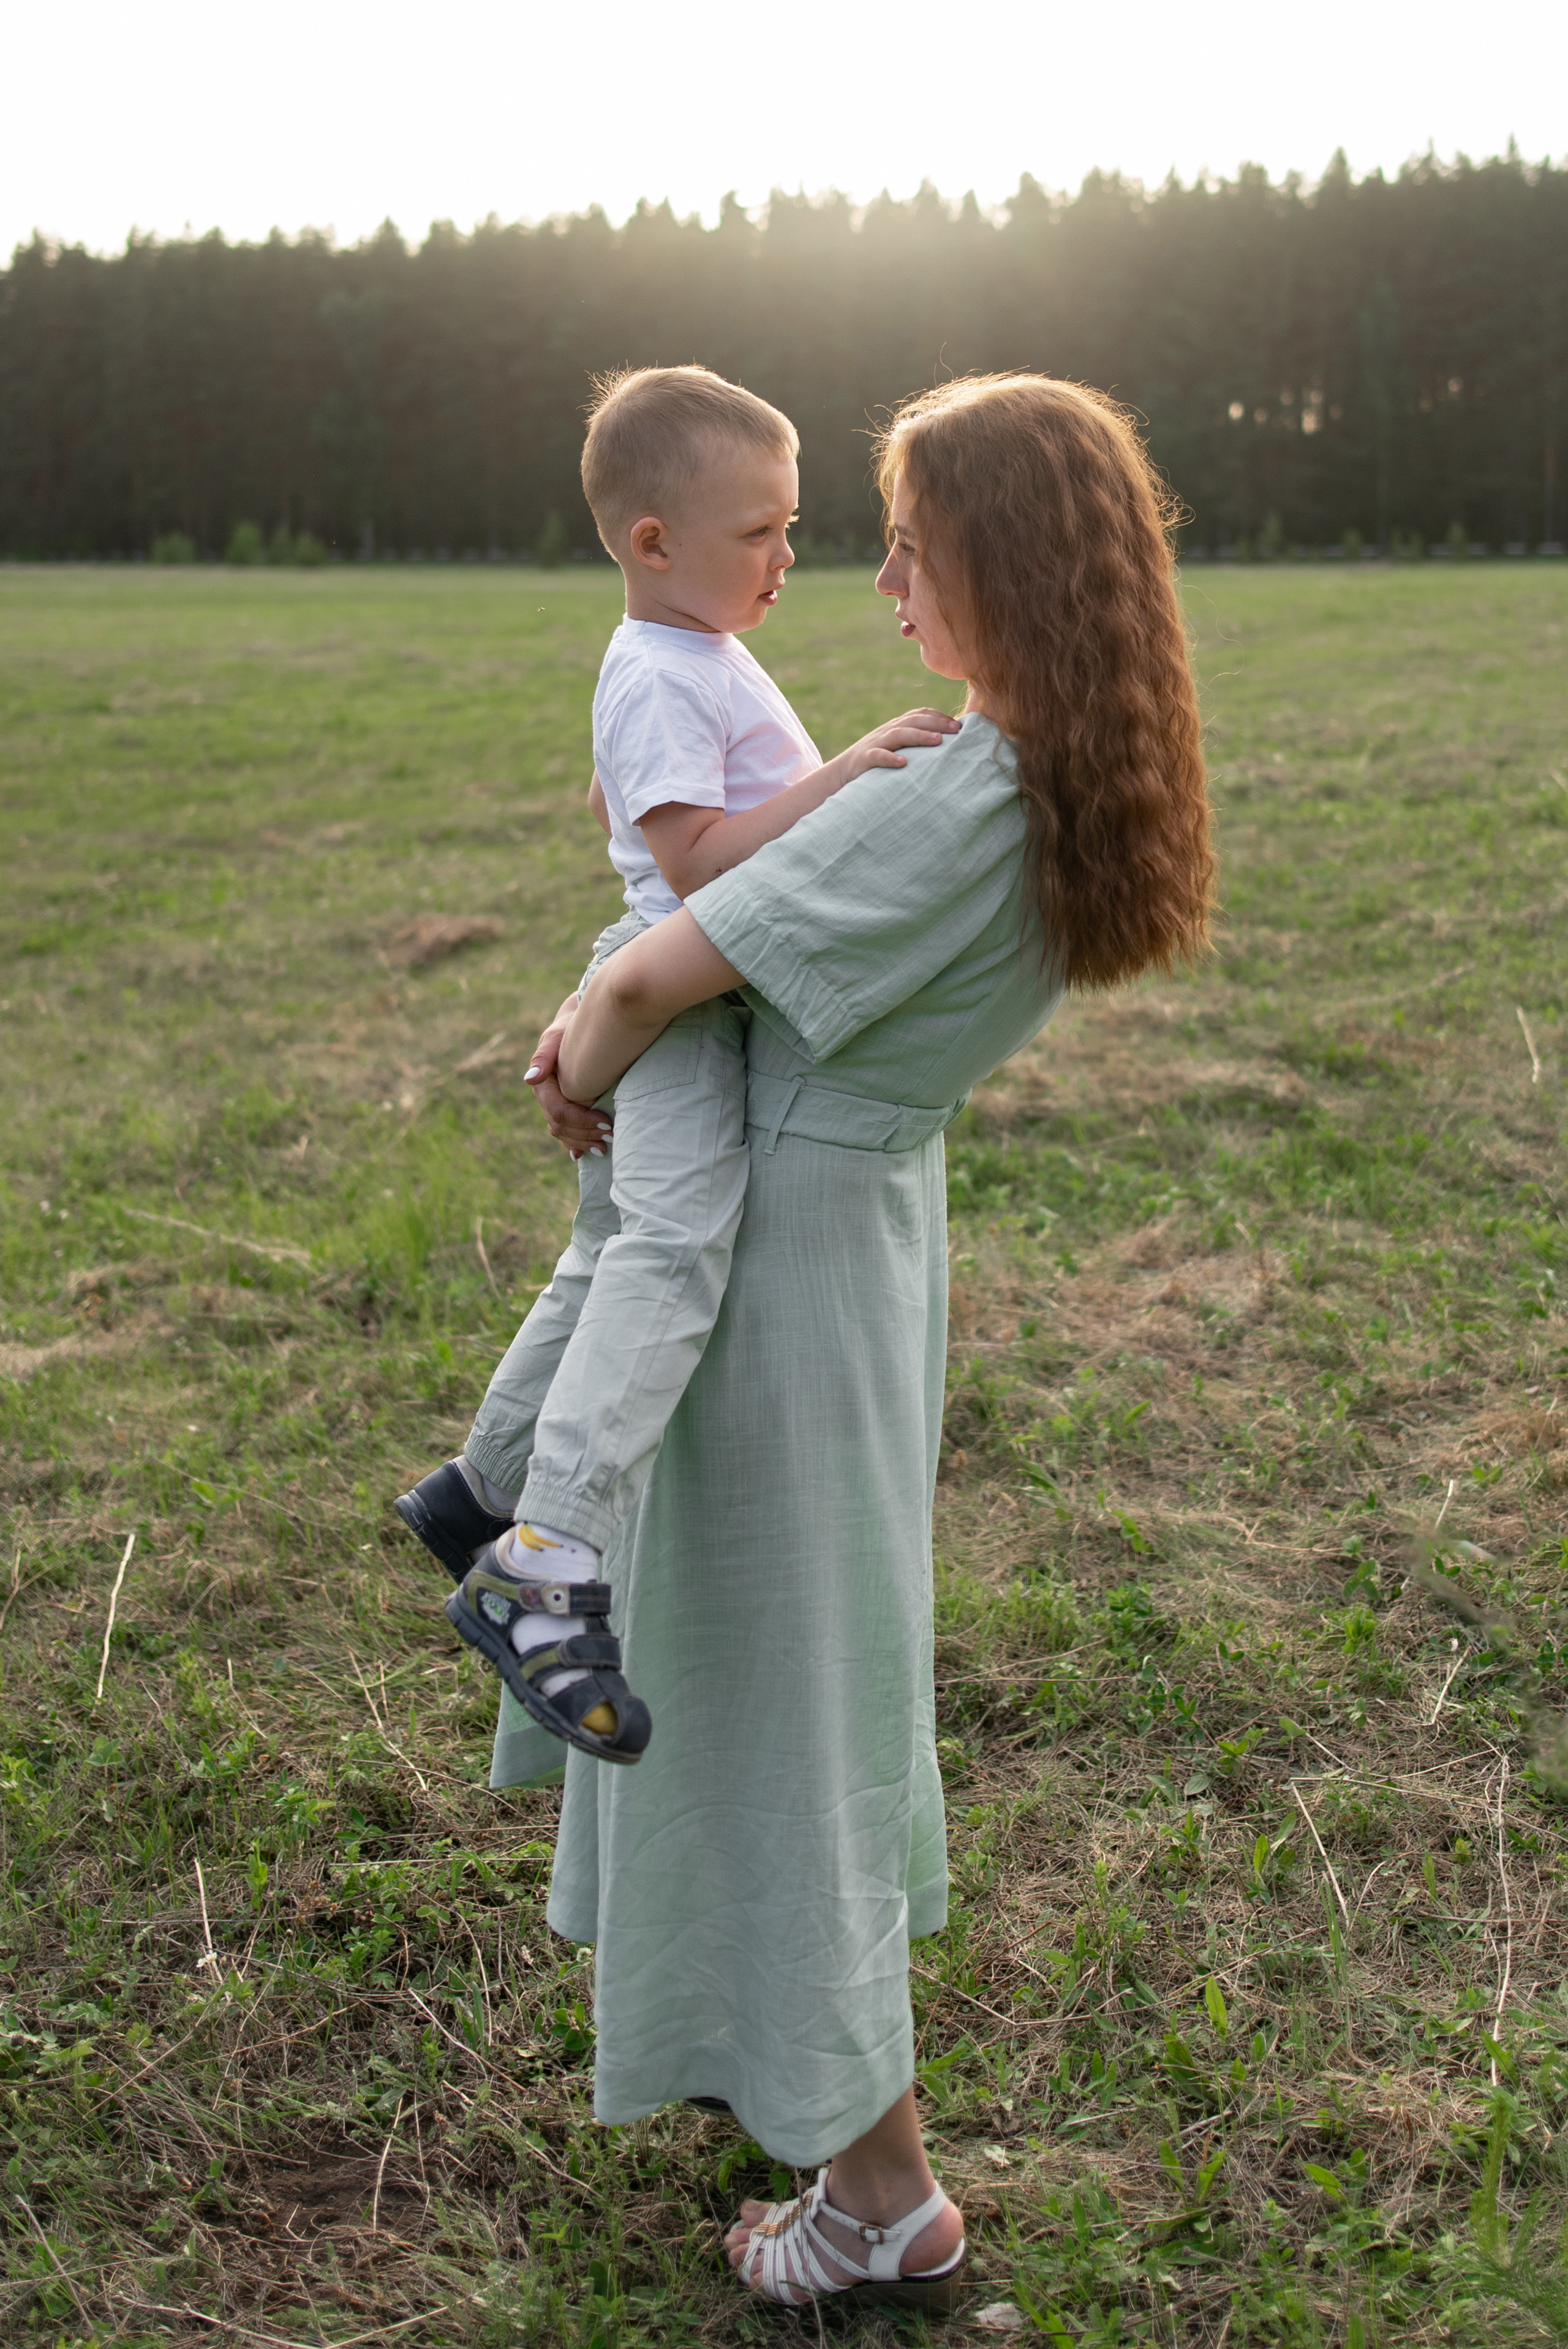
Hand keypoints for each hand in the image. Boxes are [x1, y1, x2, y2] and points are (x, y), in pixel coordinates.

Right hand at [524, 998, 613, 1159]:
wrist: (572, 1026)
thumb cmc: (567, 1029)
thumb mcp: (555, 1038)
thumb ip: (543, 1056)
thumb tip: (530, 1079)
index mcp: (542, 1085)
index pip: (559, 1111)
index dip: (582, 1121)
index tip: (607, 1123)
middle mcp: (545, 1098)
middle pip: (561, 1126)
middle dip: (586, 1134)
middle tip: (611, 1137)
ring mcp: (552, 1104)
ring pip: (563, 1132)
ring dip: (583, 1142)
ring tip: (605, 1147)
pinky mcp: (564, 1107)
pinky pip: (566, 1130)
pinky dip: (575, 1142)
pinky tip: (585, 1153)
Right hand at [828, 706, 960, 788]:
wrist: (842, 773)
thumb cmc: (877, 763)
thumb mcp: (896, 749)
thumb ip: (915, 745)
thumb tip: (945, 748)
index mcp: (897, 727)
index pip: (920, 714)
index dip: (939, 716)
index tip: (959, 725)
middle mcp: (888, 731)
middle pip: (914, 721)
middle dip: (936, 723)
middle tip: (956, 730)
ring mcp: (876, 743)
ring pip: (899, 734)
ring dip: (919, 736)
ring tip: (938, 741)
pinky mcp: (864, 759)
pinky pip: (878, 756)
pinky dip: (890, 758)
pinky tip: (903, 763)